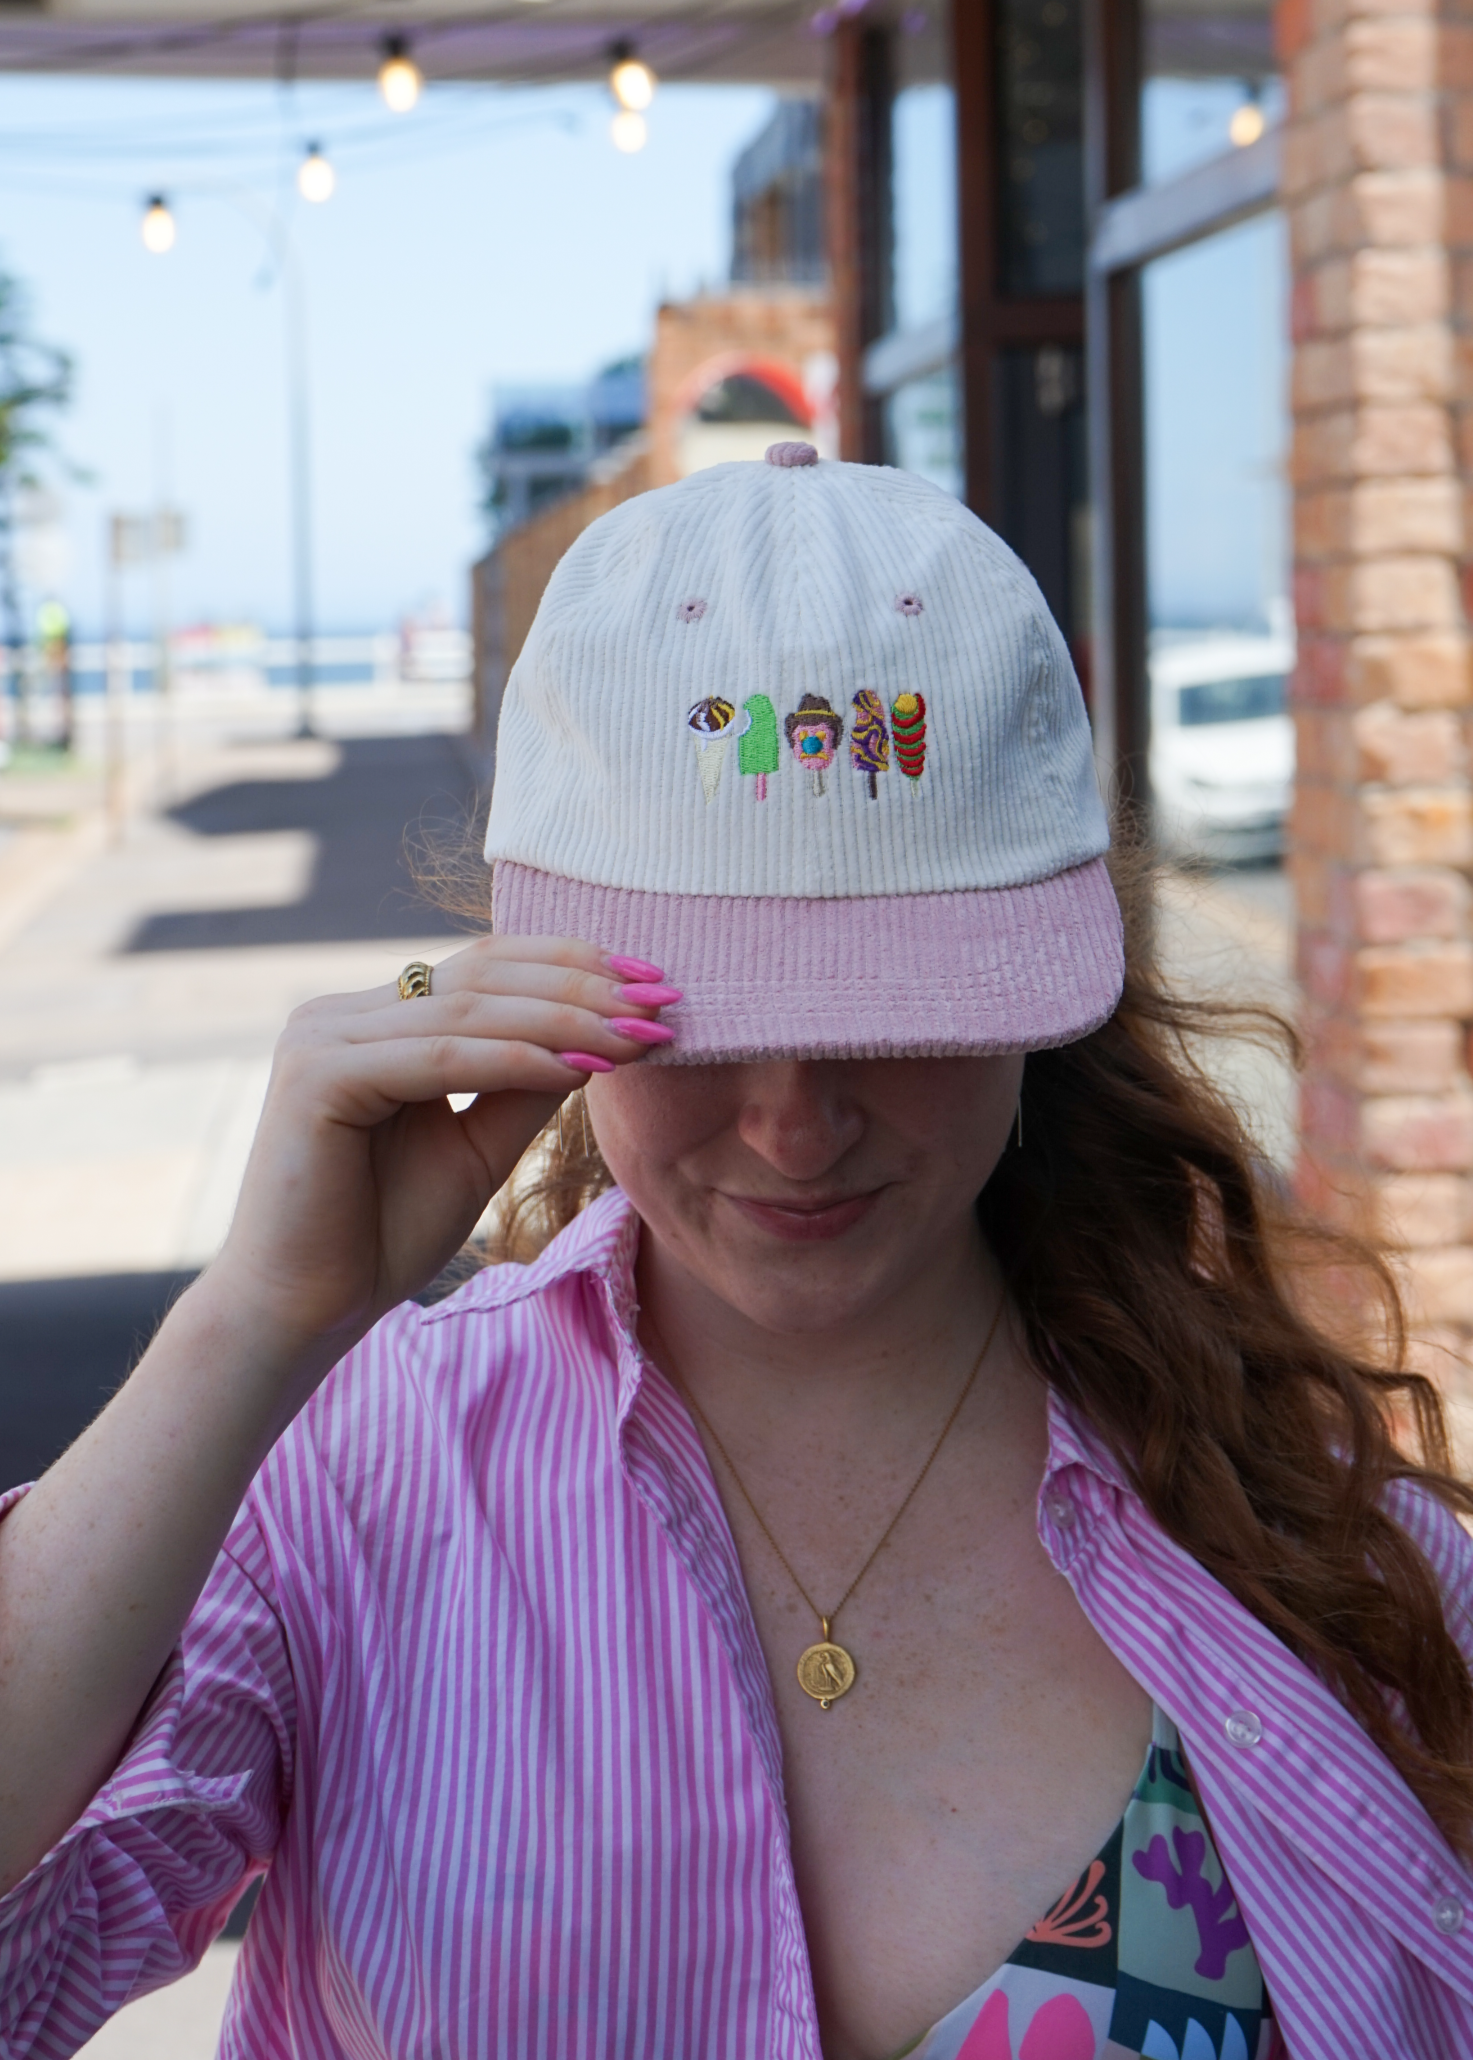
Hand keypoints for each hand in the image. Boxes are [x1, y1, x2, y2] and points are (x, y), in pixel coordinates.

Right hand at [200, 937, 678, 1369]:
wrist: (305, 1311)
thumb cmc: (384, 1233)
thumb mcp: (478, 1146)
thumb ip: (525, 1083)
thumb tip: (604, 1033)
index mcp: (373, 1019)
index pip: (485, 965)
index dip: (574, 965)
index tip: (657, 985)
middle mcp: (340, 1012)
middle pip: (482, 972)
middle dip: (584, 985)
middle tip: (663, 1001)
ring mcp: (322, 1036)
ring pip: (469, 1009)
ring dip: (566, 1020)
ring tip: (639, 1037)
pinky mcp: (317, 1074)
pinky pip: (441, 1056)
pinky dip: (516, 1059)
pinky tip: (579, 1069)